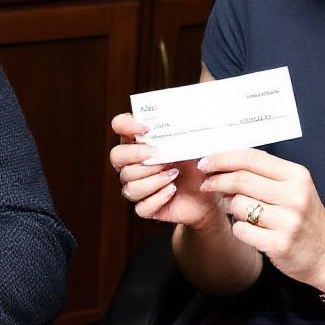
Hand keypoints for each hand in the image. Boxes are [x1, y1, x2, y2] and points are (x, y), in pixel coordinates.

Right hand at [108, 113, 222, 230]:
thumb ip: (183, 130)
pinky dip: (158, 197)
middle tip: (161, 155)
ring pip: (129, 184)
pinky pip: (142, 206)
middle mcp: (132, 164)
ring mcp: (137, 186)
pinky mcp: (146, 208)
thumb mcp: (193, 143)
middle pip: (117, 156)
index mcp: (140, 142)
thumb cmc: (197, 165)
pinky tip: (172, 190)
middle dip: (138, 155)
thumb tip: (183, 116)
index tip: (147, 128)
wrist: (208, 194)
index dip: (127, 125)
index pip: (119, 126)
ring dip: (153, 179)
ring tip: (174, 175)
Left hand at [196, 148, 324, 289]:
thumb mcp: (294, 187)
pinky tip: (249, 229)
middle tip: (207, 184)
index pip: (251, 159)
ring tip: (236, 209)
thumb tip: (224, 161)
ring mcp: (287, 221)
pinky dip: (238, 228)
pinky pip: (240, 230)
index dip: (222, 159)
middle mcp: (294, 196)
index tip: (205, 162)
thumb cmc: (305, 217)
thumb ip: (265, 173)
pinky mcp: (278, 244)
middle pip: (240, 180)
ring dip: (229, 207)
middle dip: (216, 181)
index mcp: (297, 176)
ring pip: (237, 205)